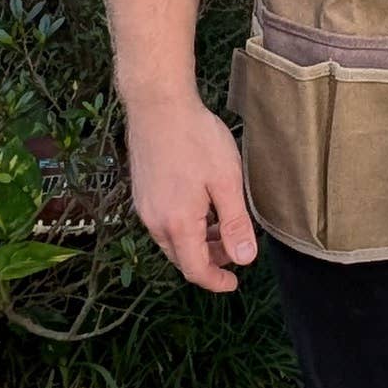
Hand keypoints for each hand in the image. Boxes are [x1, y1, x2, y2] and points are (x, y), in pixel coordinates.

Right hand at [124, 90, 258, 290]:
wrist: (157, 105)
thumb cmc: (195, 138)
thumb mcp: (226, 181)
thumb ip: (236, 224)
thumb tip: (245, 259)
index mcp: (178, 223)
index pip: (195, 269)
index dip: (216, 281)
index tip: (233, 283)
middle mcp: (156, 221)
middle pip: (183, 258)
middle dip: (211, 260)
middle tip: (237, 247)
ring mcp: (145, 207)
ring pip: (173, 241)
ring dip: (198, 242)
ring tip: (224, 224)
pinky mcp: (142, 193)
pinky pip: (164, 223)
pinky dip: (186, 226)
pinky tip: (203, 206)